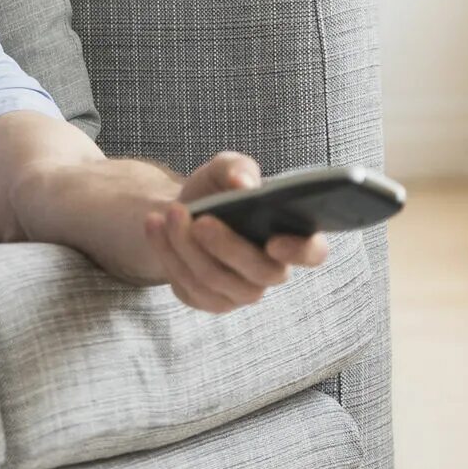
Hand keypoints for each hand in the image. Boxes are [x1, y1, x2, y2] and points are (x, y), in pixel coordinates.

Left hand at [144, 152, 330, 313]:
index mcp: (288, 236)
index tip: (274, 241)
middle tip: (198, 220)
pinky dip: (167, 253)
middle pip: (260, 272)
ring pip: (217, 280)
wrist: (181, 211)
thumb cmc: (216, 191)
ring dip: (186, 246)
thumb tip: (244, 185)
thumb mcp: (223, 169)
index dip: (300, 251)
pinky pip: (190, 287)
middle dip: (226, 246)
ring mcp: (240, 291)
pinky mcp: (208, 300)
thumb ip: (237, 168)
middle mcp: (270, 270)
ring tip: (168, 214)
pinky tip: (154, 226)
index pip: (313, 252)